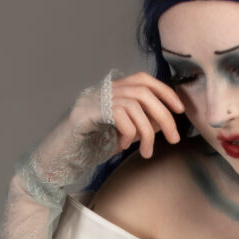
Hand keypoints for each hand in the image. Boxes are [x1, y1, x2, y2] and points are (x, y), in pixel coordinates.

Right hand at [68, 70, 184, 158]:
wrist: (58, 159)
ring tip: (147, 152)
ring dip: (147, 132)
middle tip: (174, 139)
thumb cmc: (89, 147)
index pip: (143, 79)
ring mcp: (92, 100)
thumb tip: (165, 121)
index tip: (180, 108)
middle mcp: (102, 91)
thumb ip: (141, 124)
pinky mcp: (84, 114)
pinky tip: (122, 146)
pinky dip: (128, 132)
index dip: (164, 91)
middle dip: (164, 116)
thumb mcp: (122, 134)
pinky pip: (118, 115)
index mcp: (111, 91)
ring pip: (134, 105)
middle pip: (143, 92)